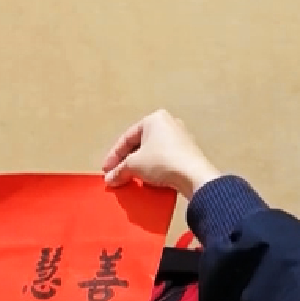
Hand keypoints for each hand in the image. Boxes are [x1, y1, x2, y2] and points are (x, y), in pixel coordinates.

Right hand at [101, 109, 221, 198]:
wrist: (193, 176)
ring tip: (131, 179)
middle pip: (140, 144)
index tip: (106, 170)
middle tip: (116, 175)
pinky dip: (154, 170)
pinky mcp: (188, 154)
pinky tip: (148, 181)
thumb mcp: (134, 165)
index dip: (114, 155)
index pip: (127, 137)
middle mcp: (169, 124)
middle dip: (127, 161)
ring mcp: (181, 138)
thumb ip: (119, 170)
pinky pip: (165, 160)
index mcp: (154, 119)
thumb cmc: (162, 161)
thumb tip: (110, 179)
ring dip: (140, 167)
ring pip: (152, 153)